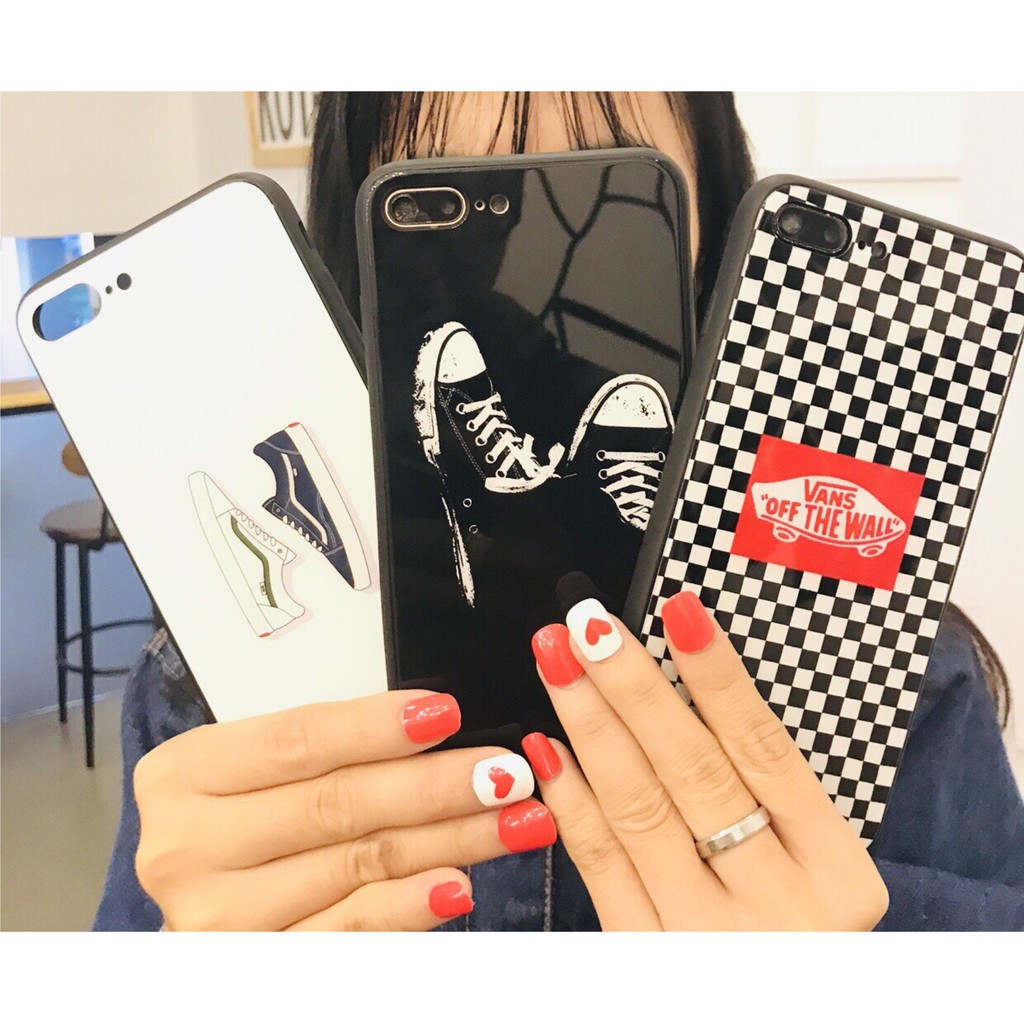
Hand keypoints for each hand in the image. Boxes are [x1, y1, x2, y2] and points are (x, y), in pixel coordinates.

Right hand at [134, 690, 554, 929]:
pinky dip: (408, 907)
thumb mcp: (255, 768)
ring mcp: (218, 918)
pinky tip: (457, 884)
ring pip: (358, 864)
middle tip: (504, 771)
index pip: (296, 740)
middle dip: (434, 784)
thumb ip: (325, 747)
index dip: (375, 726)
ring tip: (511, 818)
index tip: (446, 712)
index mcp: (183, 775)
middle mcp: (187, 849)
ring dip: (449, 840)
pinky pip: (348, 933)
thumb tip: (430, 721)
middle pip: (335, 804)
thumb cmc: (237, 816)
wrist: (207, 896)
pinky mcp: (255, 966)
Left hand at [523, 591, 888, 930]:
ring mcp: (707, 937)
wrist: (782, 1014)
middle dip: (632, 686)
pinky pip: (601, 865)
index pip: (768, 751)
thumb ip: (768, 791)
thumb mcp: (814, 865)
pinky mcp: (645, 957)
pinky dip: (571, 799)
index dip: (718, 675)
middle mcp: (776, 907)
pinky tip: (547, 747)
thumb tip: (690, 678)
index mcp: (834, 872)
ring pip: (638, 810)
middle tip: (588, 625)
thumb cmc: (796, 928)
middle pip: (694, 771)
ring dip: (589, 725)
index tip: (679, 609)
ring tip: (557, 663)